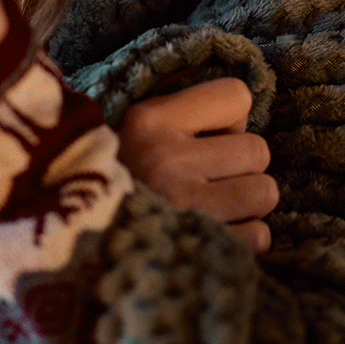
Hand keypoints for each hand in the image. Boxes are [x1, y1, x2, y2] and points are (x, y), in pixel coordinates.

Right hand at [117, 77, 277, 252]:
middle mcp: (166, 161)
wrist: (79, 247)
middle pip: (257, 150)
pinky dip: (244, 238)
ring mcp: (184, 207)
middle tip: (211, 180)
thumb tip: (234, 95)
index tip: (208, 138)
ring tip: (214, 207)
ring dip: (247, 204)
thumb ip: (180, 105)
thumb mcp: (131, 130)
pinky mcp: (201, 246)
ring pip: (265, 192)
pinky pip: (260, 235)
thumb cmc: (117, 180)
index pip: (237, 96)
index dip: (231, 119)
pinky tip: (215, 234)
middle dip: (241, 167)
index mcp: (148, 122)